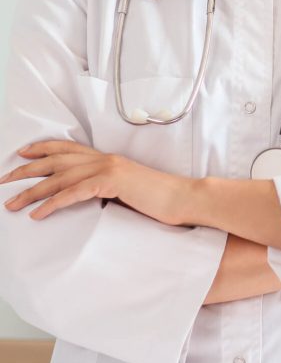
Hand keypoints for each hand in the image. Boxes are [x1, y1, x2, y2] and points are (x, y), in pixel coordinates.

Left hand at [1, 140, 187, 225]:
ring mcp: (109, 168)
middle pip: (58, 160)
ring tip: (12, 203)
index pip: (70, 148)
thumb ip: (106, 188)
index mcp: (108, 158)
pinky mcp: (112, 182)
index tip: (22, 154)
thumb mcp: (127, 190)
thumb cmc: (157, 198)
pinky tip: (38, 213)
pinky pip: (74, 192)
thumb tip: (87, 196)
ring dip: (32, 191)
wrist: (181, 198)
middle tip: (4, 181)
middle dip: (27, 170)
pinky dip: (53, 203)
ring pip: (61, 177)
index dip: (44, 148)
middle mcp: (105, 158)